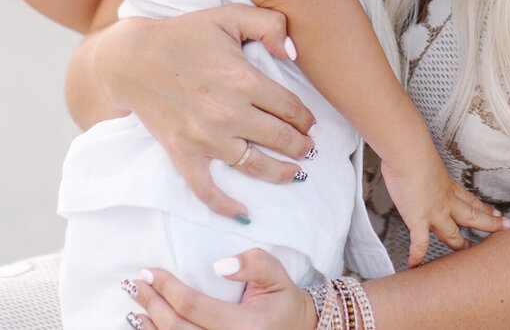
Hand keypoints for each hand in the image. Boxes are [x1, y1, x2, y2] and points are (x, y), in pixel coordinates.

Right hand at [94, 5, 316, 219]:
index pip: (290, 107)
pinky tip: (244, 213)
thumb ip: (270, 24)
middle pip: (279, 138)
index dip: (306, 119)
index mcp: (244, 79)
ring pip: (254, 165)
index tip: (311, 125)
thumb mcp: (230, 16)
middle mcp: (229, 112)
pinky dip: (226, 206)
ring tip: (295, 174)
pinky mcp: (183, 153)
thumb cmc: (185, 35)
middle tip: (309, 149)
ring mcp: (205, 137)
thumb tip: (294, 52)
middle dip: (300, 146)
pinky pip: (207, 189)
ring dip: (280, 173)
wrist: (133, 58)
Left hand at [128, 249, 316, 329]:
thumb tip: (219, 266)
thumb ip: (253, 263)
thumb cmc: (282, 298)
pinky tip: (147, 328)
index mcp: (243, 325)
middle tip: (134, 284)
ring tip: (134, 308)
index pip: (193, 306)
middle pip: (177, 329)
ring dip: (150, 328)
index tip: (149, 272)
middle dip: (152, 305)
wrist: (298, 329)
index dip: (167, 289)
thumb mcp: (275, 273)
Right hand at [381, 148, 509, 267]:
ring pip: (453, 234)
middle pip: (471, 216)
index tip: (496, 213)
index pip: (469, 199)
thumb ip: (422, 165)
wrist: (408, 151)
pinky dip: (417, 255)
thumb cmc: (411, 148)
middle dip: (488, 225)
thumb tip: (413, 162)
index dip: (483, 208)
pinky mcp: (419, 219)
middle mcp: (445, 200)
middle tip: (504, 229)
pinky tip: (414, 265)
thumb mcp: (424, 157)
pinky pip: (420, 243)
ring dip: (460, 246)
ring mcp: (434, 212)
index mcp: (447, 184)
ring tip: (467, 260)